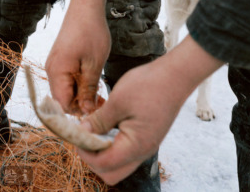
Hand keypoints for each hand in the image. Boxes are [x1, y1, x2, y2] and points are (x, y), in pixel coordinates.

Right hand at [46, 0, 110, 114]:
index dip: (77, 115)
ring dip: (80, 98)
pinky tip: (93, 87)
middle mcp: (51, 70)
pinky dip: (78, 87)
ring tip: (101, 98)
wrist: (85, 8)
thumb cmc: (91, 32)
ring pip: (65, 91)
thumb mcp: (94, 64)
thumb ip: (88, 90)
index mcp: (57, 72)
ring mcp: (54, 65)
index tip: (95, 118)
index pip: (61, 105)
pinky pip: (66, 82)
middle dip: (80, 107)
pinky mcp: (60, 62)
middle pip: (62, 100)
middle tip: (103, 107)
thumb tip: (85, 111)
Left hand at [77, 35, 223, 184]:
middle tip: (83, 136)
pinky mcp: (145, 138)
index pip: (104, 164)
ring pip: (118, 164)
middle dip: (92, 158)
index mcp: (135, 146)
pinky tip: (104, 125)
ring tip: (92, 129)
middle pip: (111, 172)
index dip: (85, 153)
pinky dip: (111, 144)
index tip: (75, 135)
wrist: (175, 76)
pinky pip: (125, 151)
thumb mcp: (117, 101)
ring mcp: (145, 146)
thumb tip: (82, 132)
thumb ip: (99, 121)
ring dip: (102, 152)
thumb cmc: (147, 86)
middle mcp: (142, 152)